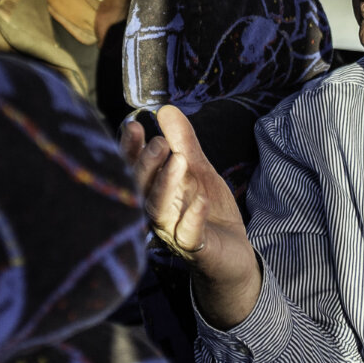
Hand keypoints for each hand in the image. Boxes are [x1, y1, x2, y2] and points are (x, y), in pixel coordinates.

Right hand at [121, 105, 261, 327]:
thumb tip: (166, 109)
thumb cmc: (208, 211)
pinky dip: (193, 217)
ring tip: (177, 159)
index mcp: (152, 191)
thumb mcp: (198, 170)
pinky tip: (201, 200)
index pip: (133, 169)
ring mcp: (172, 233)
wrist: (233, 253)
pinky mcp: (195, 249)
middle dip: (145, 164)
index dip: (130, 149)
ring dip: (165, 185)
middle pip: (139, 189)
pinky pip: (189, 235)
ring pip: (158, 211)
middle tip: (157, 141)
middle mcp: (155, 213)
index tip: (133, 125)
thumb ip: (184, 142)